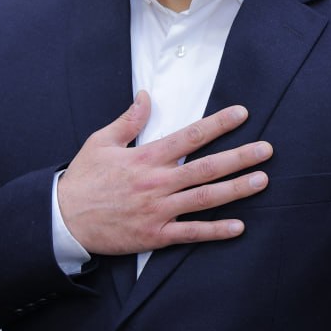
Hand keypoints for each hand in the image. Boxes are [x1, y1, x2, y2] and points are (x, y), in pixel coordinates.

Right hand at [57, 91, 270, 254]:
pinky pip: (191, 233)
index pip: (189, 135)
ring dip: (236, 189)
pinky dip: (216, 231)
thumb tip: (145, 95)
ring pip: (205, 198)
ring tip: (262, 180)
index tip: (242, 114)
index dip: (218, 124)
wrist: (64, 218)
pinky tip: (239, 226)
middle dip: (239, 157)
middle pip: (206, 167)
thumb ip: (128, 120)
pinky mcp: (155, 235)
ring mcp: (158, 210)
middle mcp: (156, 182)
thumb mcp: (101, 141)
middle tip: (267, 150)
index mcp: (145, 157)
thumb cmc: (83, 178)